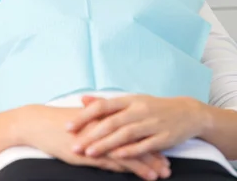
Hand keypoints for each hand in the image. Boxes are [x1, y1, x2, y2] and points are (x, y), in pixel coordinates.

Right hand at [21, 105, 170, 179]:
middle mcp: (106, 125)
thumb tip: (106, 132)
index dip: (147, 138)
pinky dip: (135, 168)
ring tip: (163, 172)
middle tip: (168, 163)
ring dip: (149, 162)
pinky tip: (147, 175)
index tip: (161, 146)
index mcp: (103, 116)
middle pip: (136, 139)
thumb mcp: (80, 122)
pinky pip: (118, 161)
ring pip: (131, 151)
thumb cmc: (57, 124)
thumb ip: (95, 126)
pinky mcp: (93, 152)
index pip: (131, 127)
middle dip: (154, 152)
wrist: (39, 124)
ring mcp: (101, 139)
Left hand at [66, 94, 203, 159]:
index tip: (68, 126)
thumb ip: (107, 103)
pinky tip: (117, 156)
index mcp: (129, 99)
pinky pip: (144, 145)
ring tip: (89, 153)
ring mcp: (151, 123)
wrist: (187, 112)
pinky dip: (130, 150)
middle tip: (74, 145)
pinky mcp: (163, 137)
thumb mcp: (131, 101)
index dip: (84, 116)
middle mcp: (139, 109)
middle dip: (91, 134)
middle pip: (111, 122)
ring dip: (106, 144)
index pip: (102, 106)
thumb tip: (83, 99)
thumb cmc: (154, 107)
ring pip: (125, 134)